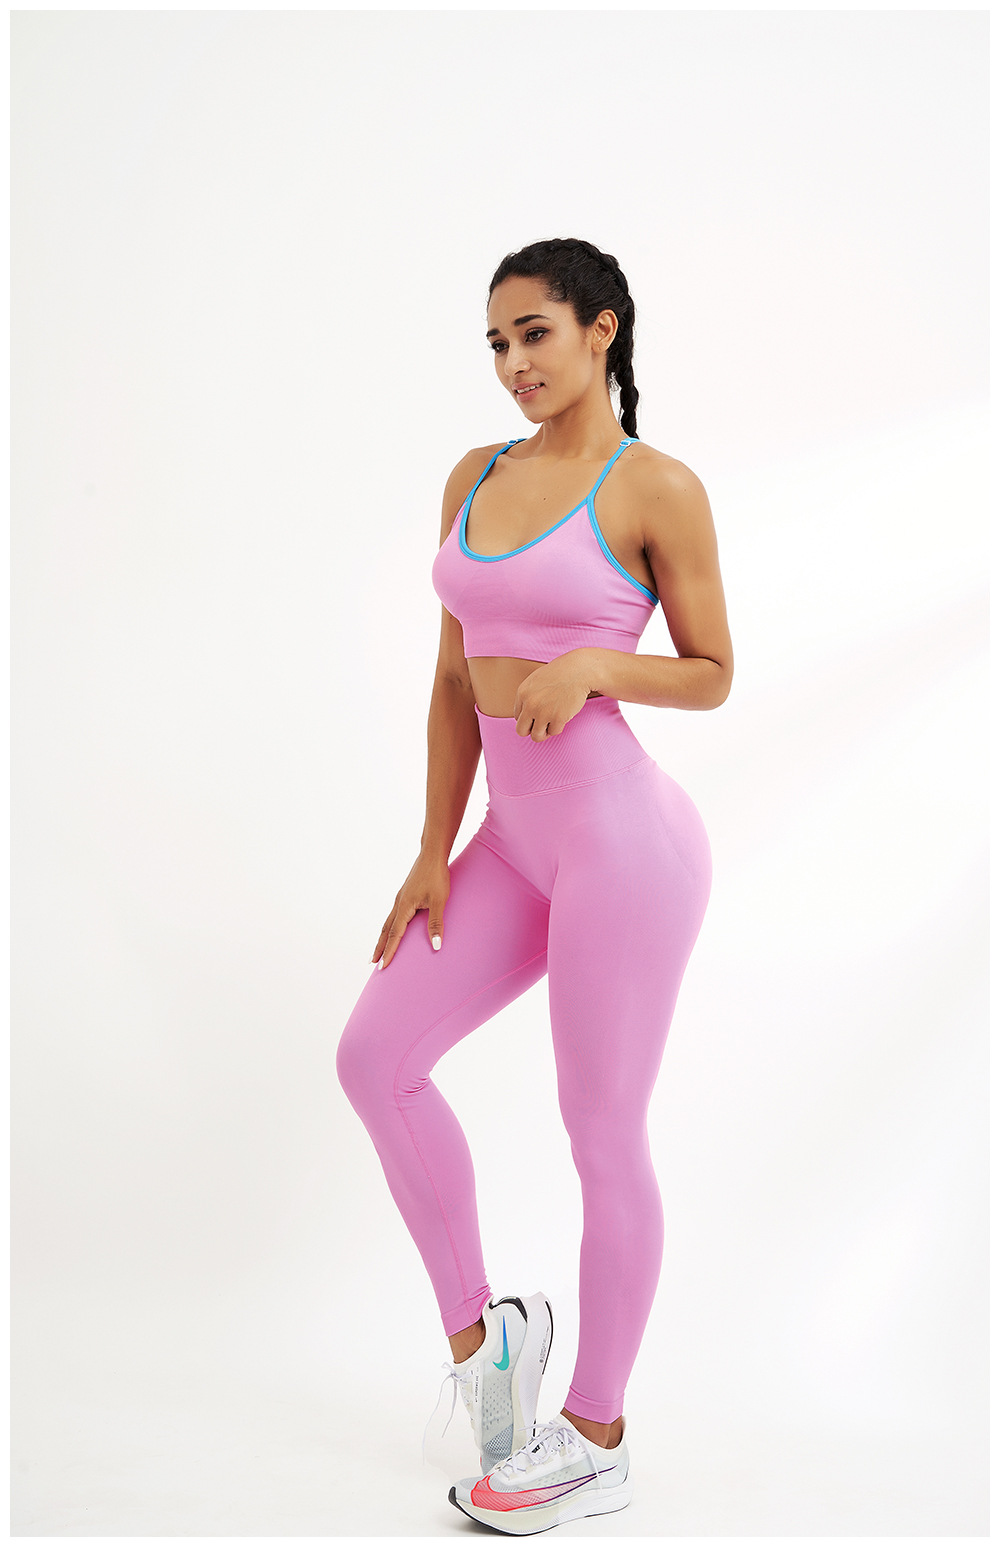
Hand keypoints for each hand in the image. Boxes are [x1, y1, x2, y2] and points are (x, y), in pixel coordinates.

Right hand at [371, 851, 450, 969]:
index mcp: (404, 906)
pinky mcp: (405, 894)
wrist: (432, 854)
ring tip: (379, 949)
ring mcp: (400, 898)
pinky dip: (389, 926)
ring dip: (382, 937)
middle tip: (372, 963)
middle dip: (379, 947)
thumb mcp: (439, 901)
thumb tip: (436, 945)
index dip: (389, 951)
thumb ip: (436, 923)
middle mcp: (399, 903)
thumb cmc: (437, 876)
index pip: (394, 935)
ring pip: (388, 922)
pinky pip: (394, 915)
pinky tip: (393, 928)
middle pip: (385, 930)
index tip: (382, 966)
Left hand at [512, 650, 599, 740]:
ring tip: (553, 722)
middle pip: (521, 731)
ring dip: (545, 732)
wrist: (579, 670)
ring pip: (536, 736)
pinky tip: (563, 714)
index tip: (539, 713)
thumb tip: (526, 716)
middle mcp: (529, 704)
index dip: (529, 718)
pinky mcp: (557, 718)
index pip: (517, 717)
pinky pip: (554, 732)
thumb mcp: (537, 680)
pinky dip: (559, 726)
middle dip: (532, 729)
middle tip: (543, 724)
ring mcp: (543, 712)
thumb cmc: (560, 673)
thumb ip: (528, 696)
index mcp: (522, 693)